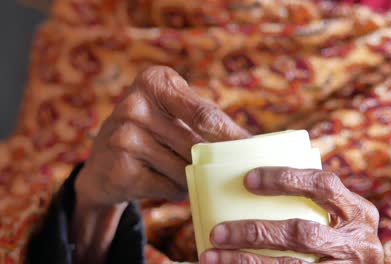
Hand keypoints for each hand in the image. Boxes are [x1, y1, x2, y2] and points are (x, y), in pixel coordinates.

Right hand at [72, 66, 248, 262]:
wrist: (102, 164)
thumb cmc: (152, 132)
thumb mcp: (172, 111)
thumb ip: (206, 119)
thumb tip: (250, 142)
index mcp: (155, 81)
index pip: (206, 114)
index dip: (233, 136)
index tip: (254, 150)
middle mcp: (134, 104)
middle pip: (197, 144)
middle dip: (216, 161)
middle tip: (233, 171)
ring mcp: (123, 137)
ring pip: (185, 169)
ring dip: (195, 178)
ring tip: (190, 175)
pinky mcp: (119, 169)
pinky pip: (169, 187)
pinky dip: (178, 190)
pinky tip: (171, 185)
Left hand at [200, 167, 383, 263]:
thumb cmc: (335, 239)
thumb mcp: (335, 218)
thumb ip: (308, 203)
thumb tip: (246, 182)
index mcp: (358, 212)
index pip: (323, 185)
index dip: (286, 179)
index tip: (247, 179)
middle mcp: (358, 243)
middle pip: (301, 232)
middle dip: (255, 232)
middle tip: (217, 232)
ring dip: (245, 262)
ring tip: (212, 256)